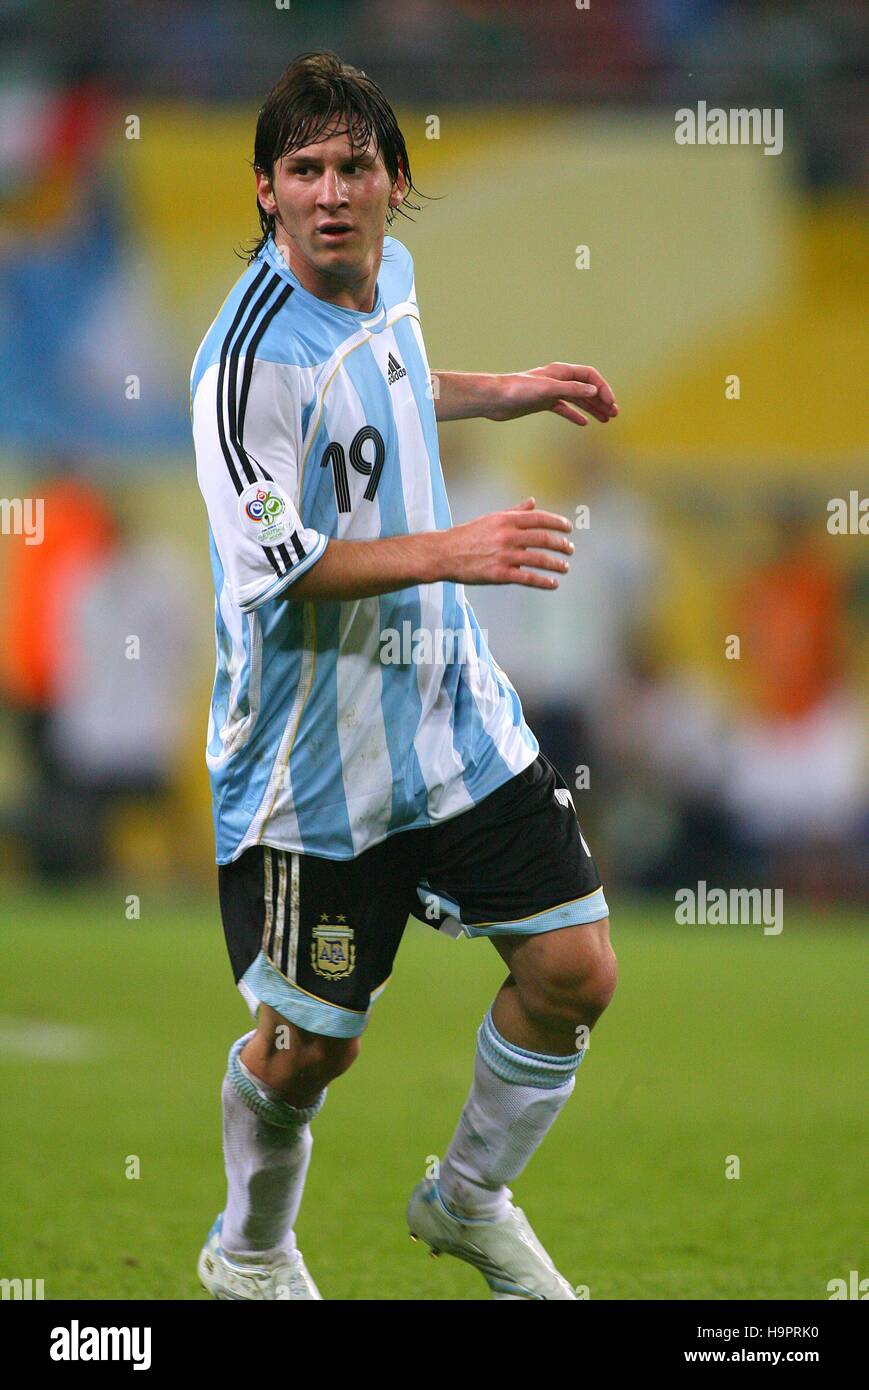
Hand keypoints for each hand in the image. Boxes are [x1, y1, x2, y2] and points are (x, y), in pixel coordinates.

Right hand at [439, 497, 573, 589]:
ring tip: (565, 567)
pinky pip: (527, 578)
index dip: (557, 523)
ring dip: (556, 564)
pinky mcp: (499, 574)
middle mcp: (507, 536)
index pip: (539, 519)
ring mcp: (504, 555)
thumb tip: (533, 502)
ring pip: (539, 559)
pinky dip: (543, 581)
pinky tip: (553, 583)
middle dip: (561, 544)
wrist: (445, 554)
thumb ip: (515, 512)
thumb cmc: (469, 535)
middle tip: (570, 549)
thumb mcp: (492, 519)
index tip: (569, 528)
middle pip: (543, 539)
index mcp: (506, 520)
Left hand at [488, 362, 617, 425]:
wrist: (494, 399)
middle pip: (586, 388)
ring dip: (592, 408)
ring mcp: (550, 392)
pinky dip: (574, 414)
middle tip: (614, 414)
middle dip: (602, 400)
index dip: (603, 388)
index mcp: (560, 371)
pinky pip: (564, 408)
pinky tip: (584, 423)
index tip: (610, 404)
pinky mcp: (542, 403)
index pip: (589, 377)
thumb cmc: (518, 390)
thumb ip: (571, 390)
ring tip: (606, 420)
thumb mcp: (548, 389)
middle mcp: (557, 379)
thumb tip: (594, 391)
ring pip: (577, 399)